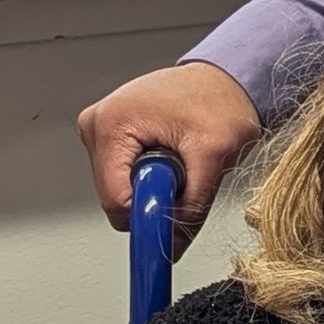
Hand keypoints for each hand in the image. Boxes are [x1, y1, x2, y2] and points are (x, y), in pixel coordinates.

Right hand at [76, 59, 259, 230]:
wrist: (225, 79)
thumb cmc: (220, 100)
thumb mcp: (214, 156)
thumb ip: (192, 206)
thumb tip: (172, 244)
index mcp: (112, 123)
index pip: (115, 200)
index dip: (147, 216)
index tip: (173, 216)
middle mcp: (97, 125)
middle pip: (114, 198)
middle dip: (152, 199)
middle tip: (184, 176)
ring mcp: (101, 131)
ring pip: (120, 192)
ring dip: (152, 189)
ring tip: (179, 162)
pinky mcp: (112, 138)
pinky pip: (125, 178)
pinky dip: (150, 179)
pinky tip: (169, 159)